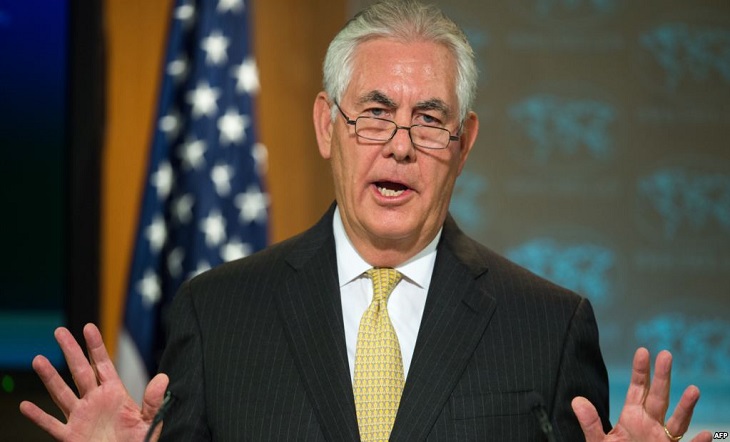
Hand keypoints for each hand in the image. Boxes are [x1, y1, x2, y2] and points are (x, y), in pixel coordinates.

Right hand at [19, 323, 168, 441]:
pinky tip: (26, 406)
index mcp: (114, 394)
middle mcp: (94, 401)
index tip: (89, 328)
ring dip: (50, 378)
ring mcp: (80, 417)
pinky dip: (39, 417)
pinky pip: (52, 425)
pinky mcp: (71, 436)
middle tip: (60, 331)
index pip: (103, 365)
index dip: (96, 346)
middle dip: (71, 351)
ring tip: (39, 360)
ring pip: (62, 394)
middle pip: (80, 372)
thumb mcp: (148, 421)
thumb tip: (163, 378)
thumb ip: (153, 401)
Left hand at [572, 347, 712, 441]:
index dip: (640, 371)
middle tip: (666, 354)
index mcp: (632, 417)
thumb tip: (577, 401)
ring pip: (677, 422)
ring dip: (686, 407)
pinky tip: (705, 434)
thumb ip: (590, 424)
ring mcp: (663, 440)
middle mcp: (651, 425)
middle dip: (662, 377)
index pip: (638, 389)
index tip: (643, 351)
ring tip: (693, 390)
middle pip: (659, 397)